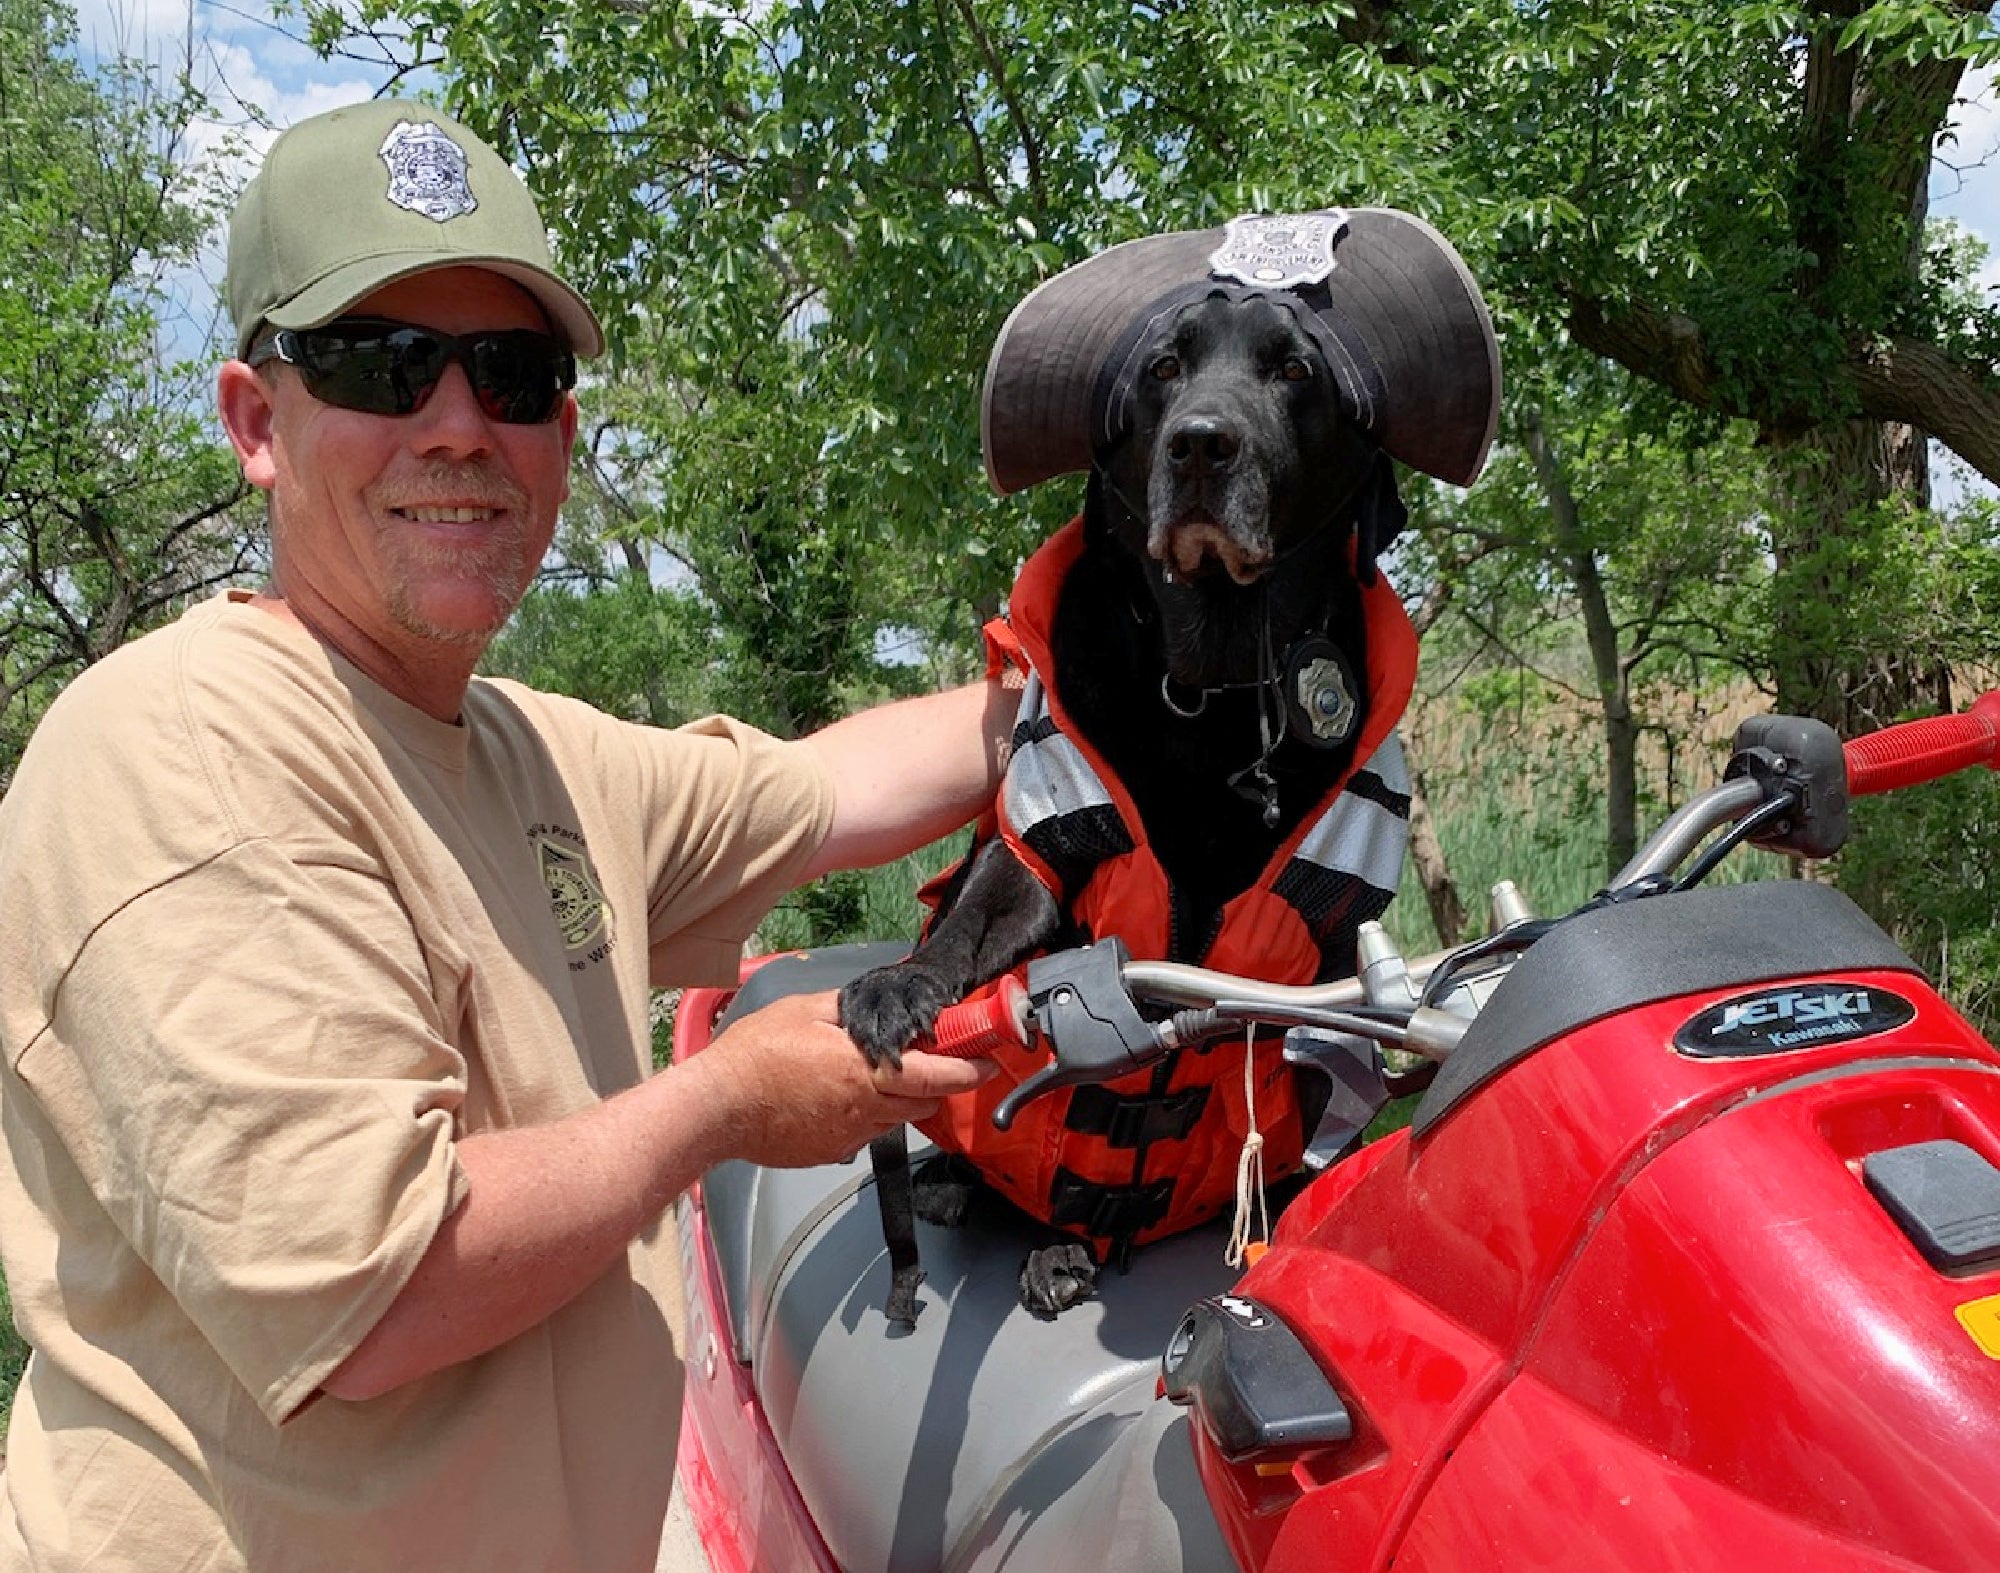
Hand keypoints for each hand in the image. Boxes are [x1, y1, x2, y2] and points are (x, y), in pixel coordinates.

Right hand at [689, 989, 995, 1168]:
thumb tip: (882, 994)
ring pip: (895, 1119)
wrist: (714, 1109)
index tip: (987, 1059)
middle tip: (926, 1057)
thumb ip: (852, 1005)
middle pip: (924, 1102)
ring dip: (900, 1099)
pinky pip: (863, 1133)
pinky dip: (864, 1115)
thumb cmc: (754, 1056)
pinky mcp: (828, 1152)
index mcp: (864, 1072)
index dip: (970, 1069)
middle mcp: (864, 1110)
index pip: (938, 1076)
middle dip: (934, 1082)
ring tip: (871, 1073)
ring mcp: (847, 1137)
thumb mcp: (804, 1011)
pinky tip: (834, 1095)